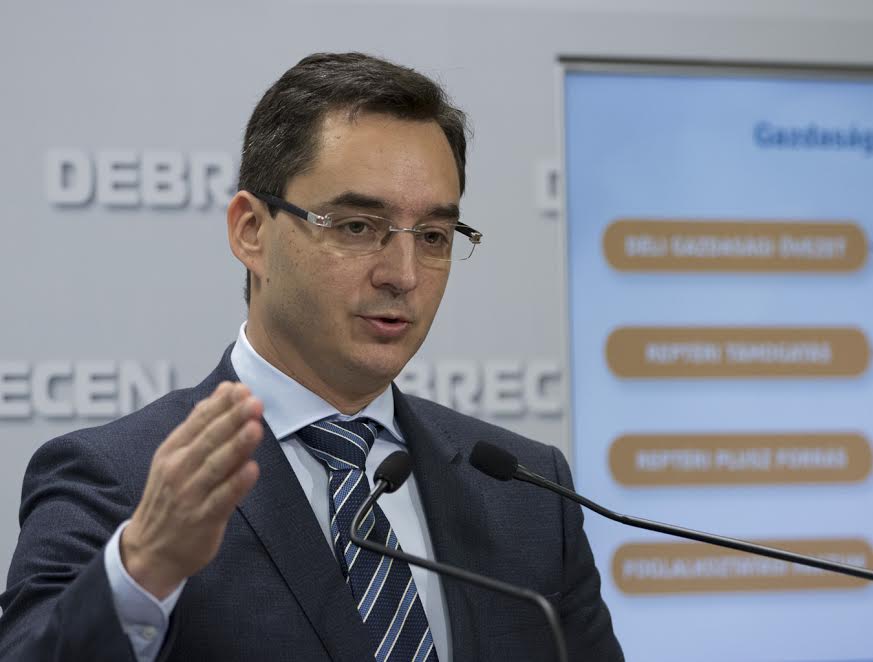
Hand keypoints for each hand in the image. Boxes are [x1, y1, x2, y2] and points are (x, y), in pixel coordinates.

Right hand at [121, 381, 262, 598]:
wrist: (149, 551)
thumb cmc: (170, 496)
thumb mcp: (175, 457)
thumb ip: (200, 425)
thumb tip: (224, 391)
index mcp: (172, 450)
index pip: (199, 422)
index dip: (221, 404)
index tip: (242, 388)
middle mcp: (178, 470)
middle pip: (209, 440)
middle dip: (233, 419)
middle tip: (254, 401)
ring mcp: (190, 495)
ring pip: (216, 466)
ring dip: (237, 446)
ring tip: (256, 427)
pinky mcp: (202, 519)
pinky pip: (222, 499)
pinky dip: (237, 484)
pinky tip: (252, 469)